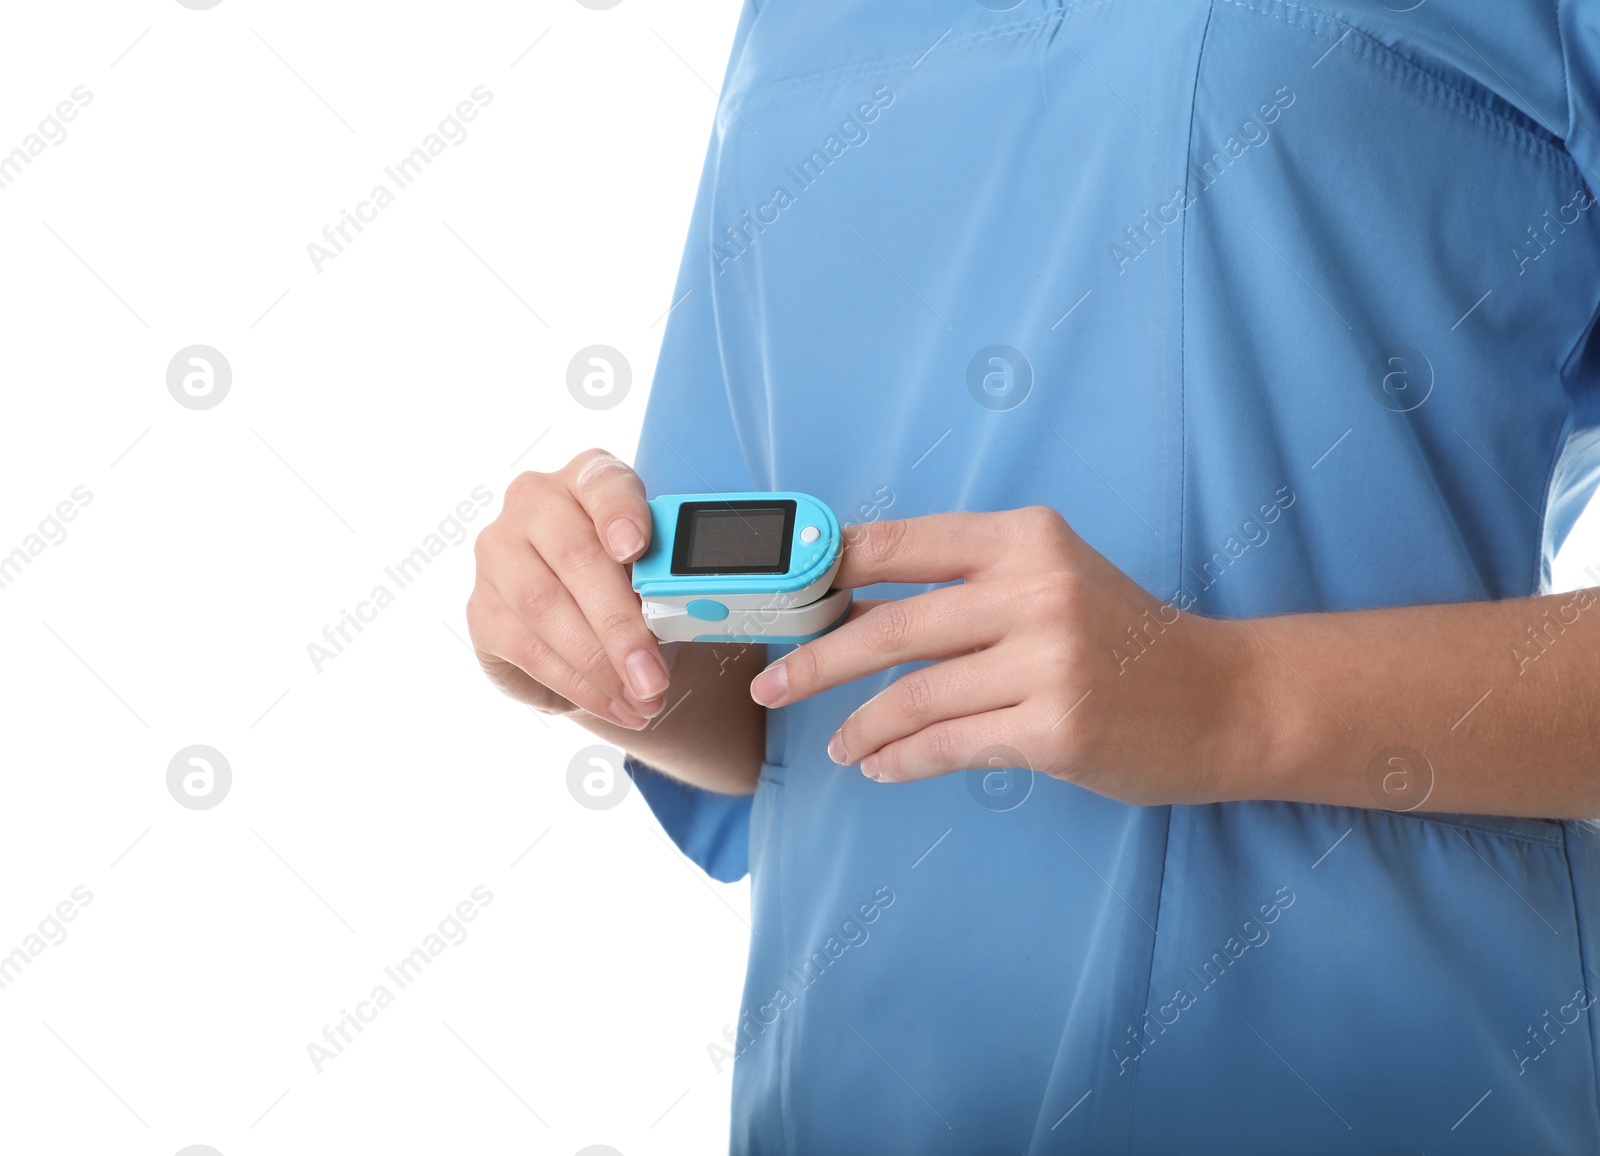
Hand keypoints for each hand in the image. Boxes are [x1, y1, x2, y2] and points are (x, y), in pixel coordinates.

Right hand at [466, 449, 672, 728]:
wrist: (584, 628)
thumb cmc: (628, 586)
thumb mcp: (654, 574)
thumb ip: (667, 579)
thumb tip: (692, 612)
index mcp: (587, 479)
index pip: (603, 482)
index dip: (620, 513)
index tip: (635, 548)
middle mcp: (534, 503)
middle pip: (576, 556)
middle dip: (620, 624)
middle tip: (654, 675)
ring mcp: (499, 552)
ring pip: (545, 606)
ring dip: (599, 663)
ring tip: (642, 700)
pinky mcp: (482, 608)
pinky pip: (528, 648)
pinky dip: (576, 684)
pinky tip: (612, 704)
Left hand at [746, 506, 1257, 804]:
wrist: (1223, 699)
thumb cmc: (1123, 639)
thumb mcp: (1050, 579)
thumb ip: (964, 584)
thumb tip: (851, 602)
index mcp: (1023, 538)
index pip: (894, 545)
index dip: (823, 573)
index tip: (777, 601)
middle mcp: (1034, 589)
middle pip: (887, 628)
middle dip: (814, 662)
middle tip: (769, 687)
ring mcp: (1048, 661)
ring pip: (913, 696)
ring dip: (858, 725)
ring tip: (835, 745)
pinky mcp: (1057, 728)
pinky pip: (948, 746)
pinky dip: (901, 760)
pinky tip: (879, 767)